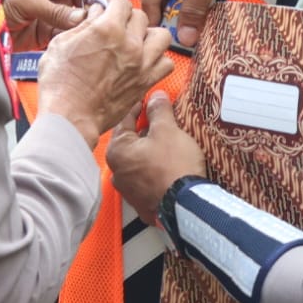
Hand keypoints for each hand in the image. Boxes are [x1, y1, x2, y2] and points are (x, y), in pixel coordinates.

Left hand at [2, 0, 99, 50]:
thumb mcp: (28, 0)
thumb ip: (56, 11)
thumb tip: (82, 18)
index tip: (101, 8)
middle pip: (83, 2)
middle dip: (89, 13)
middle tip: (96, 25)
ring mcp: (53, 12)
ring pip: (77, 20)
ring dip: (81, 28)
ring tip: (87, 36)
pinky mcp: (47, 31)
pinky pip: (66, 35)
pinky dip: (71, 39)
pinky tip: (75, 43)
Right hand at [36, 0, 172, 146]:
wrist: (71, 117)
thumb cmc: (60, 85)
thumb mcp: (60, 44)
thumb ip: (82, 24)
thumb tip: (95, 12)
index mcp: (108, 30)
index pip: (121, 1)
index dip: (111, 1)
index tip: (107, 6)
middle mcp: (129, 44)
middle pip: (141, 16)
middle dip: (127, 17)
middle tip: (116, 24)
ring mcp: (141, 64)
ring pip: (161, 36)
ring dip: (149, 35)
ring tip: (135, 40)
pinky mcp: (145, 82)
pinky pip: (166, 64)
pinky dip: (158, 60)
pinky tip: (144, 61)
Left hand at [106, 92, 206, 225]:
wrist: (185, 205)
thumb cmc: (172, 163)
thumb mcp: (167, 130)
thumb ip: (159, 111)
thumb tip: (155, 96)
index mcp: (117, 151)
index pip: (125, 122)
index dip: (139, 109)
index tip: (149, 102)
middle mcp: (117, 173)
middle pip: (131, 144)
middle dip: (146, 132)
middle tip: (163, 123)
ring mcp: (129, 191)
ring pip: (139, 163)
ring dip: (151, 153)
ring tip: (169, 145)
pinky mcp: (143, 204)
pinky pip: (148, 181)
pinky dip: (156, 172)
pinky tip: (169, 168)